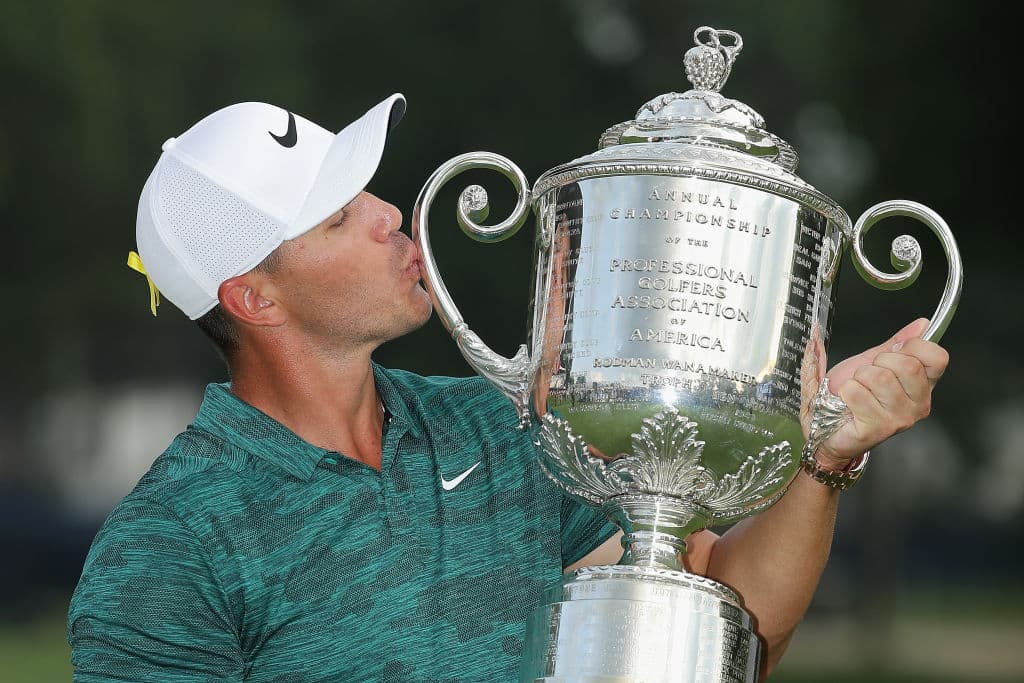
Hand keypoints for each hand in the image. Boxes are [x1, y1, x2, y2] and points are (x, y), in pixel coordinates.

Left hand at [801, 318, 948, 470]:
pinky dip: (846, 392)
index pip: (937, 356)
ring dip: (858, 378)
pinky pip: (857, 393)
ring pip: (880, 377)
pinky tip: (848, 403)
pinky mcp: (878, 428)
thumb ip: (897, 343)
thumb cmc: (851, 395)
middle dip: (877, 363)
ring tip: (857, 390)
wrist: (825, 425)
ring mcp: (900, 419)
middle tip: (868, 377)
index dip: (912, 346)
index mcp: (923, 385)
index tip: (892, 353)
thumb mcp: (873, 361)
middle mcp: (918, 404)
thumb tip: (923, 324)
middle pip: (907, 364)